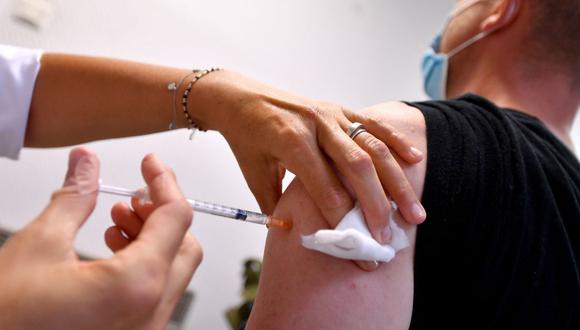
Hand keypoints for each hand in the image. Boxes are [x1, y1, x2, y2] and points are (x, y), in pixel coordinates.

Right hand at [0, 148, 200, 329]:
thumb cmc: (6, 320)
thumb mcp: (39, 245)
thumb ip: (74, 198)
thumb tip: (86, 163)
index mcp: (136, 286)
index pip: (176, 219)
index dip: (164, 182)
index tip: (151, 165)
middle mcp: (150, 314)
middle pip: (184, 246)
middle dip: (161, 214)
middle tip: (132, 196)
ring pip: (172, 271)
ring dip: (151, 238)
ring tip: (116, 220)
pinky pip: (154, 294)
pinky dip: (143, 265)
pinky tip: (111, 250)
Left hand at [196, 71, 425, 246]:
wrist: (240, 97)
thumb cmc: (246, 138)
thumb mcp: (254, 174)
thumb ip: (276, 205)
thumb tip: (298, 234)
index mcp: (292, 143)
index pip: (327, 190)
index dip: (345, 222)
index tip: (359, 248)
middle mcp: (317, 126)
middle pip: (358, 170)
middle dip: (377, 208)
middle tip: (389, 239)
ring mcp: (332, 114)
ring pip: (374, 148)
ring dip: (397, 183)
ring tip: (414, 212)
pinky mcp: (340, 108)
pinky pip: (373, 124)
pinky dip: (396, 141)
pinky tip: (415, 160)